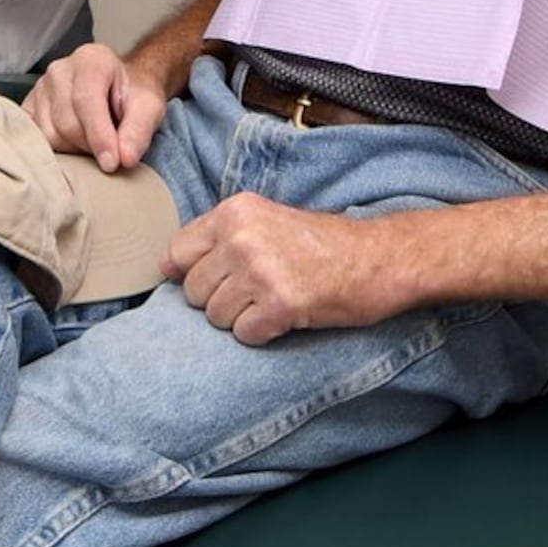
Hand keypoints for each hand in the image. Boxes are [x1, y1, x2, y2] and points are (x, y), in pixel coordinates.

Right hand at [26, 42, 166, 172]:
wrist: (119, 87)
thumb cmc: (132, 95)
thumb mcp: (149, 108)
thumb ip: (139, 131)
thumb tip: (125, 158)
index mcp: (91, 59)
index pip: (87, 100)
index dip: (99, 135)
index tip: (112, 162)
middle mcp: (60, 70)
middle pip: (67, 122)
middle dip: (90, 146)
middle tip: (110, 152)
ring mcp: (40, 88)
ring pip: (49, 134)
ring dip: (74, 149)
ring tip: (92, 142)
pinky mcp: (29, 107)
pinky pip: (36, 138)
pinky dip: (54, 150)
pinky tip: (72, 147)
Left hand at [163, 194, 403, 345]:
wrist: (379, 258)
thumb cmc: (324, 244)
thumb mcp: (267, 221)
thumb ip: (220, 238)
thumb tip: (168, 268)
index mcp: (234, 211)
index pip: (176, 252)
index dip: (189, 274)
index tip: (213, 281)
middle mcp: (241, 237)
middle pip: (193, 290)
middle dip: (218, 299)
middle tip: (255, 292)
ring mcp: (259, 271)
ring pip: (215, 316)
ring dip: (241, 318)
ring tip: (272, 302)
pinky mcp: (280, 304)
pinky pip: (244, 334)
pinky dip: (262, 333)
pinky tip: (284, 316)